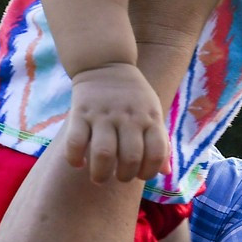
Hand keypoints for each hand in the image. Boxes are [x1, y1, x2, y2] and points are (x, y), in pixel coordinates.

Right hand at [65, 63, 169, 181]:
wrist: (105, 63)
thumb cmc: (134, 97)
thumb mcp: (152, 113)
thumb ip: (160, 141)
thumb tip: (166, 172)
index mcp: (149, 118)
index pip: (156, 154)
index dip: (149, 172)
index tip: (140, 174)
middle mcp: (128, 117)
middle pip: (130, 158)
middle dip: (125, 176)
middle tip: (119, 176)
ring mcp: (103, 115)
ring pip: (103, 154)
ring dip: (101, 174)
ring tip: (99, 177)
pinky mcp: (80, 112)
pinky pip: (75, 142)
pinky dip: (74, 158)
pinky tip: (79, 163)